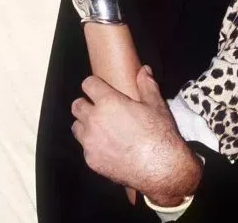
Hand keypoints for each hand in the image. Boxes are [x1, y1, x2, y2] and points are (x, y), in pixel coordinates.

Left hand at [71, 67, 202, 205]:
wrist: (161, 169)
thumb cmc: (159, 135)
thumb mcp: (156, 106)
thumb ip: (147, 85)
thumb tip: (144, 69)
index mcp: (108, 102)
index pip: (88, 84)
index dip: (94, 85)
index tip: (98, 88)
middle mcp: (94, 119)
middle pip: (77, 105)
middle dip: (85, 105)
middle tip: (98, 109)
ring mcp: (90, 141)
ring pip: (76, 126)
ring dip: (85, 125)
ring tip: (100, 129)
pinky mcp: (91, 159)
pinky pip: (84, 148)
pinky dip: (92, 146)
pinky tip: (107, 148)